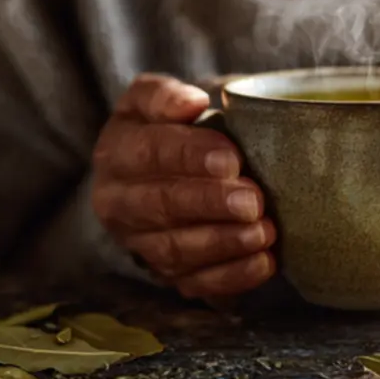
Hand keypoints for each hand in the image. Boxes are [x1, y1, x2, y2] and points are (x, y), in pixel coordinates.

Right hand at [90, 74, 276, 299]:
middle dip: (209, 204)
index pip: (148, 152)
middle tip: (252, 200)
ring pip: (175, 249)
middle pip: (160, 205)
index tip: (231, 159)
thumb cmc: (177, 127)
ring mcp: (138, 242)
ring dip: (223, 242)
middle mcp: (117, 201)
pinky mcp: (165, 273)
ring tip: (263, 232)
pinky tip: (263, 261)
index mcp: (116, 150)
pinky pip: (194, 282)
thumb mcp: (160, 99)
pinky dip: (231, 276)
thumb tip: (191, 104)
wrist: (171, 169)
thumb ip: (168, 96)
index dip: (189, 155)